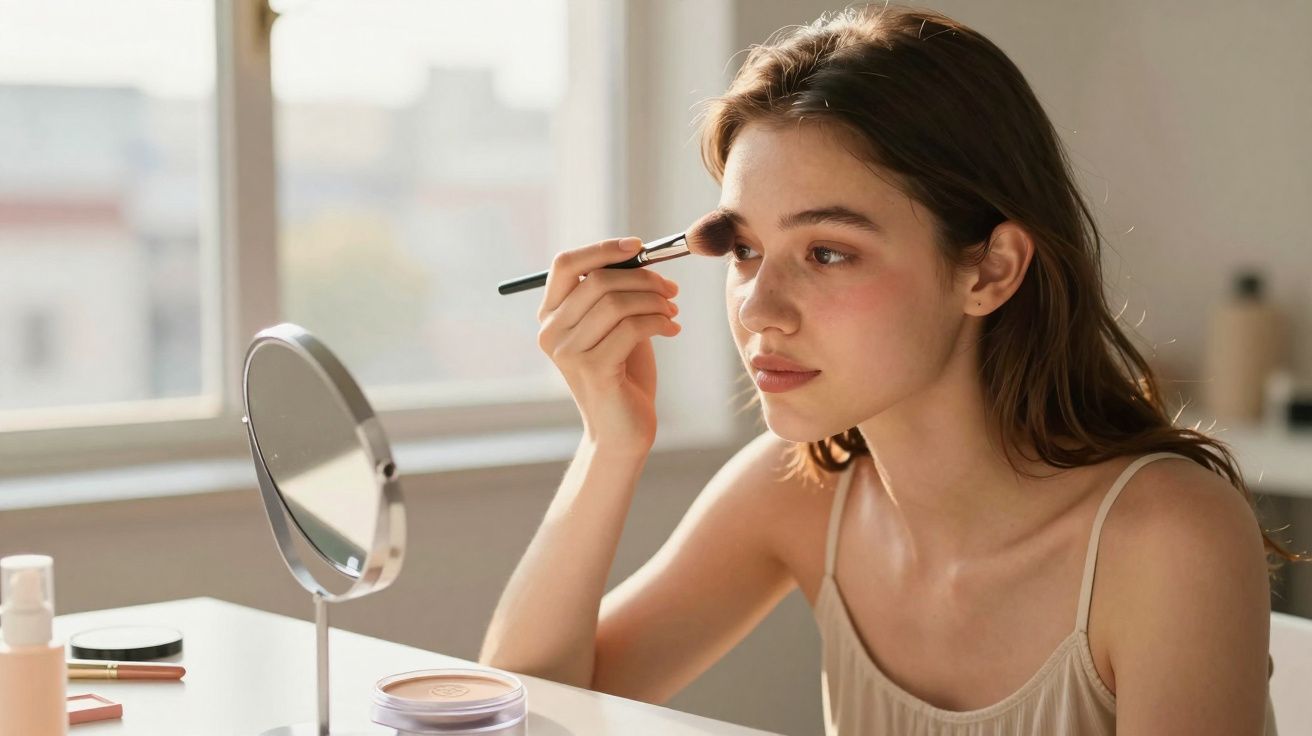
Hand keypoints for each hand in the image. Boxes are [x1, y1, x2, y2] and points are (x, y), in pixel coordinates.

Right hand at [537, 237, 680, 453]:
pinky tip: (673, 331)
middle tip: (671, 290)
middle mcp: (551, 332)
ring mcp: (568, 352)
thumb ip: (616, 292)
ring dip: (655, 302)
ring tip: (672, 314)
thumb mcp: (616, 325)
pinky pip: (631, 327)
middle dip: (644, 278)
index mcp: (551, 315)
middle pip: (598, 280)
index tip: (639, 246)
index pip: (566, 264)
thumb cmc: (623, 374)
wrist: (623, 431)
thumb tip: (638, 253)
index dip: (603, 249)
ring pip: (617, 302)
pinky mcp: (592, 369)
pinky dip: (659, 322)